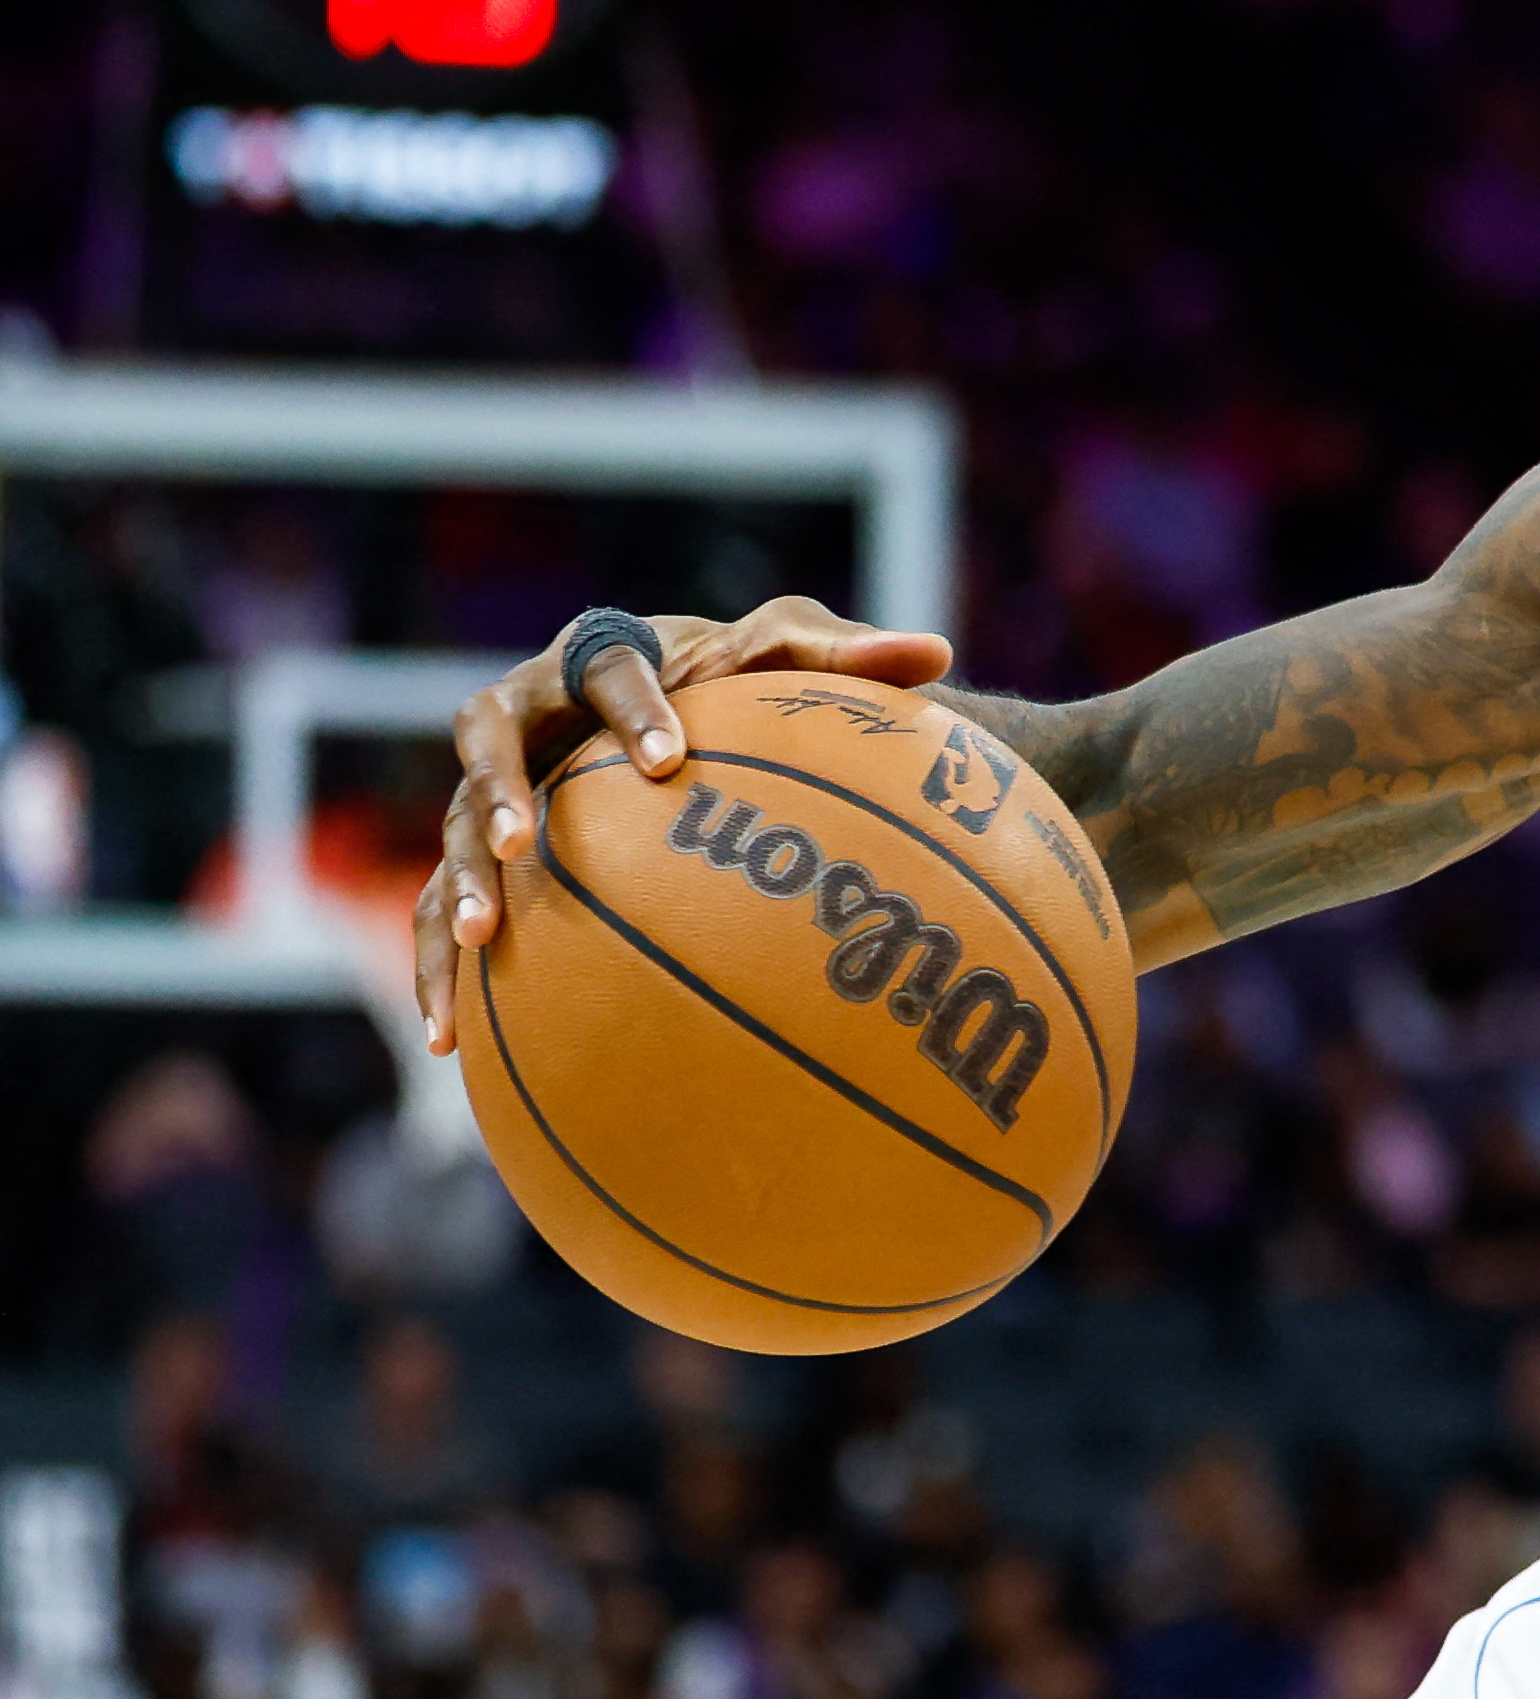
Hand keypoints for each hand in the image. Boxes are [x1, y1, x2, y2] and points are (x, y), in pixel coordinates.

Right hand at [414, 595, 952, 1056]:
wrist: (675, 709)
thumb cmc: (737, 676)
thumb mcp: (793, 655)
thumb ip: (850, 652)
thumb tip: (937, 653)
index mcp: (601, 657)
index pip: (613, 672)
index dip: (635, 710)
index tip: (673, 760)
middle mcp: (527, 716)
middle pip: (487, 742)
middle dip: (498, 792)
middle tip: (522, 843)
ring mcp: (492, 786)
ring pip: (454, 831)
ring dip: (459, 883)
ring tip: (476, 943)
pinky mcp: (481, 854)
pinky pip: (448, 909)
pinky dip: (443, 971)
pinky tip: (449, 1045)